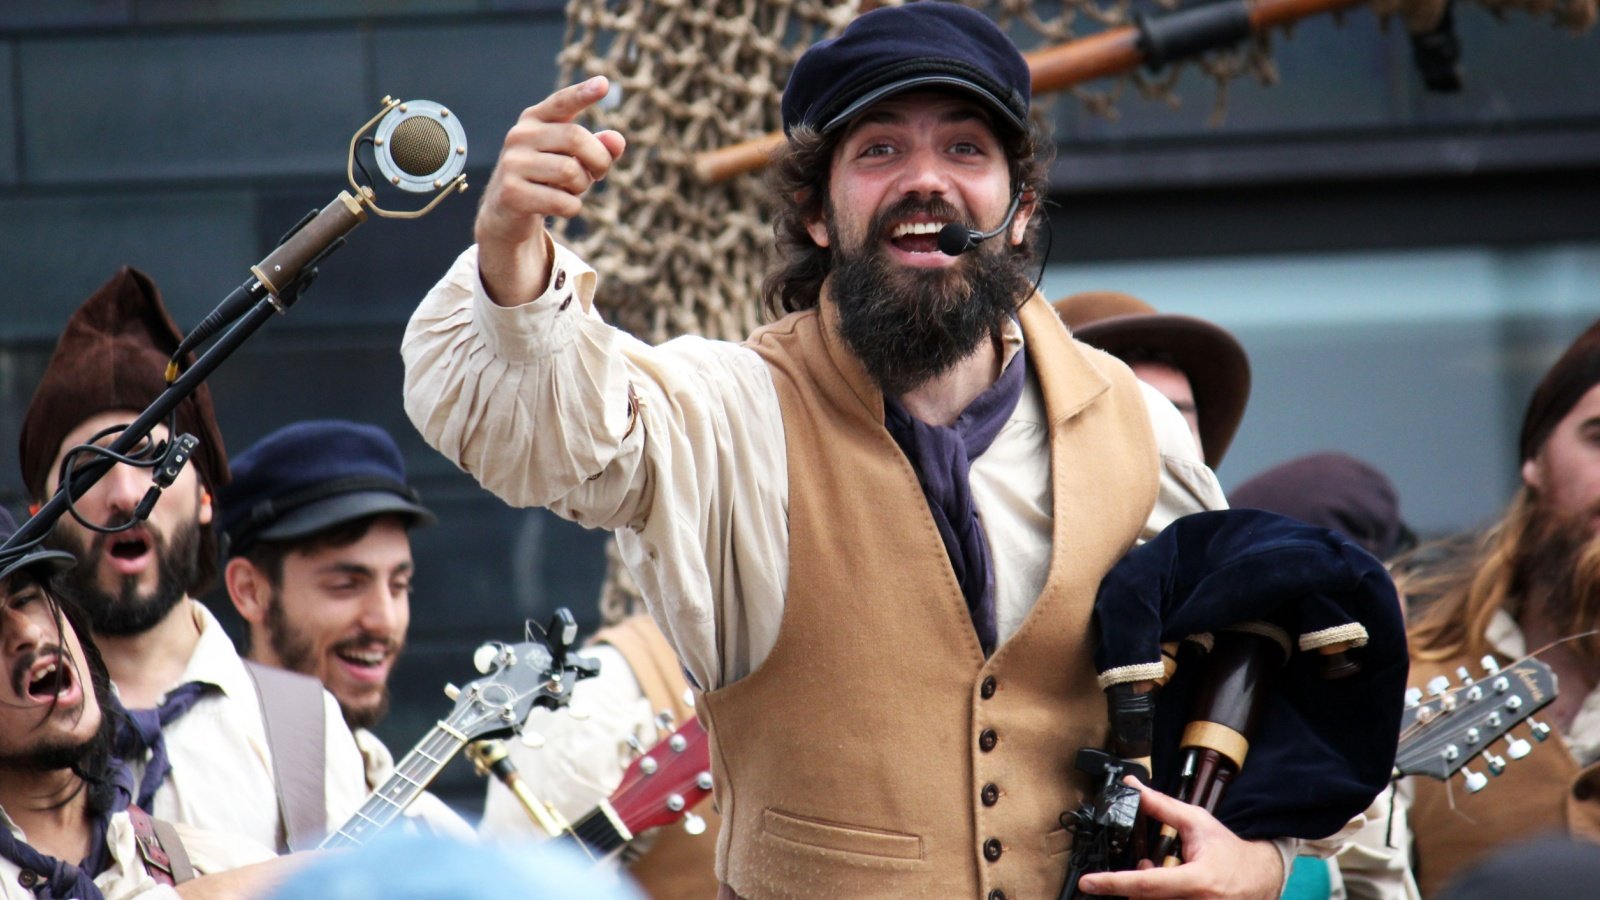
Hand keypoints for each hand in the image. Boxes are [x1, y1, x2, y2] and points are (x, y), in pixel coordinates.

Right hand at [475, 76, 626, 306]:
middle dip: (599, 160)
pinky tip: (560, 207)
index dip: (583, 93)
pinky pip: (562, 202)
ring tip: (571, 191)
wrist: (506, 213)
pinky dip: (572, 208)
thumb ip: (599, 147)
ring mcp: (512, 163)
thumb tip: (617, 140)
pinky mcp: (511, 193)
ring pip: (571, 172)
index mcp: (535, 119)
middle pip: (576, 138)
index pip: (561, 102)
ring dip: (583, 187)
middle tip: (599, 174)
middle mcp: (520, 135)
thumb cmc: (548, 179)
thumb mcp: (576, 160)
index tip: (604, 83)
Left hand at [1075, 778, 1283, 899]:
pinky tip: (1167, 886)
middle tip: (1147, 863)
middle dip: (1132, 884)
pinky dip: (1158, 897)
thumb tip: (1134, 788)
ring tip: (1160, 872)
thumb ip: (1162, 807)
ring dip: (1146, 892)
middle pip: (1145, 899)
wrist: (1261, 878)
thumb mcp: (1197, 822)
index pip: (1147, 884)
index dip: (1114, 883)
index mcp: (1197, 881)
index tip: (1088, 883)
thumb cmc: (1229, 851)